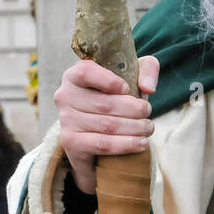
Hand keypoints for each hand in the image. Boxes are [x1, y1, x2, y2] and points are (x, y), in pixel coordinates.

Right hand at [54, 55, 159, 193]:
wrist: (98, 132)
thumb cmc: (116, 96)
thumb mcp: (133, 75)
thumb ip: (147, 69)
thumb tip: (148, 88)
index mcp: (75, 75)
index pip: (85, 72)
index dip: (108, 81)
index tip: (127, 88)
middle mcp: (65, 96)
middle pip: (104, 104)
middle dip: (134, 109)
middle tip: (148, 112)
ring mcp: (66, 120)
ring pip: (107, 125)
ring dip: (135, 128)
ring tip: (148, 128)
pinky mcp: (71, 142)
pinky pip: (102, 144)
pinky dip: (126, 144)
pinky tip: (142, 143)